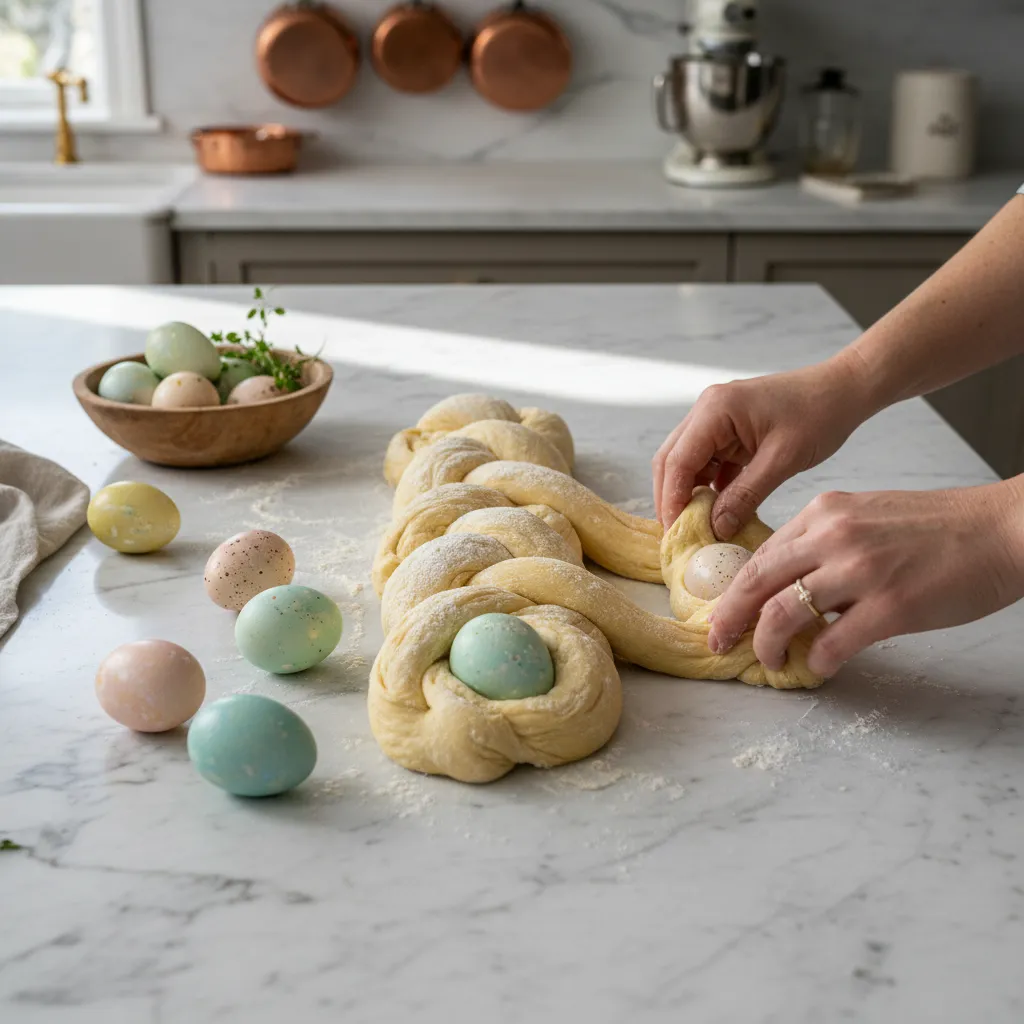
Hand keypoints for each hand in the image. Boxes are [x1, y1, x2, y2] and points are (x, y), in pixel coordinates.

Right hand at [652, 355, 872, 533]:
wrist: (843, 389)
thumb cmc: (819, 414)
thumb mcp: (783, 459)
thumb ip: (746, 495)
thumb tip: (716, 528)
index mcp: (715, 410)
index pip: (677, 461)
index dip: (671, 500)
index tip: (675, 534)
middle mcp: (706, 411)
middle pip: (671, 461)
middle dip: (671, 499)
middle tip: (678, 535)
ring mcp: (715, 420)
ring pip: (686, 463)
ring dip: (688, 494)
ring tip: (695, 528)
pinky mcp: (728, 431)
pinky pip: (707, 463)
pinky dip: (708, 487)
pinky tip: (716, 511)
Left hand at [707, 483, 1023, 677]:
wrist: (1000, 529)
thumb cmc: (938, 527)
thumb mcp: (866, 518)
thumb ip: (825, 545)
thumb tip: (791, 587)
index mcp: (824, 513)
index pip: (760, 554)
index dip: (735, 588)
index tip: (723, 611)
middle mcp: (833, 537)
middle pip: (756, 581)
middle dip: (729, 617)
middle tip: (719, 642)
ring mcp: (860, 572)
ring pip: (784, 613)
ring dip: (768, 644)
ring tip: (769, 661)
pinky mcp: (890, 607)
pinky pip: (832, 642)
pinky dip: (817, 659)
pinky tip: (819, 666)